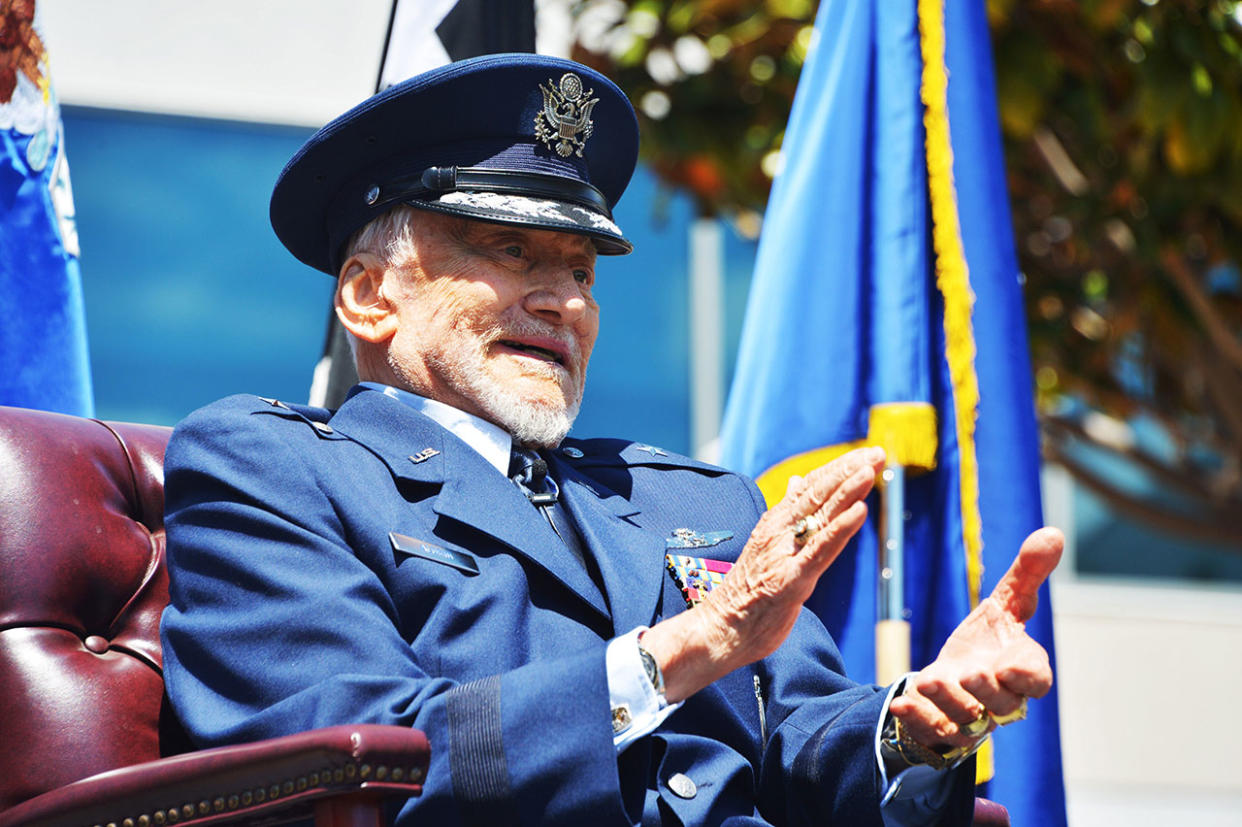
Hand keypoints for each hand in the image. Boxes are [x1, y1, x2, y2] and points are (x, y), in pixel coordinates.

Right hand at [642, 446, 887, 702]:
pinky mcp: (790, 581)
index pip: (811, 487)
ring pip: (821, 517)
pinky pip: (820, 551)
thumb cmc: (746, 593)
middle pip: (818, 494)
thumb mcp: (768, 545)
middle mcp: (779, 533)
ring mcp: (784, 555)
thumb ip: (786, 514)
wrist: (721, 629)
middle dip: (849, 471)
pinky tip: (860, 512)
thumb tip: (796, 483)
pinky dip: (841, 530)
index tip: (865, 454)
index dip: (839, 469)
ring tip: (870, 471)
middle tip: (877, 453)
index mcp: (776, 524)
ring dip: (848, 491)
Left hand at [890, 527, 1062, 752]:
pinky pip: (932, 733)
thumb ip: (1027, 574)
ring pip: (965, 721)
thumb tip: (1053, 532)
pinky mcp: (939, 728)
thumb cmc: (989, 641)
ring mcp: (969, 718)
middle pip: (1002, 706)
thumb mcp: (1005, 604)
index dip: (1027, 676)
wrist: (954, 675)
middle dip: (986, 691)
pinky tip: (900, 705)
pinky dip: (917, 721)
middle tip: (969, 673)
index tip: (1014, 665)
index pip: (1036, 681)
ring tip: (928, 681)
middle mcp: (999, 700)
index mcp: (1021, 671)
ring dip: (947, 702)